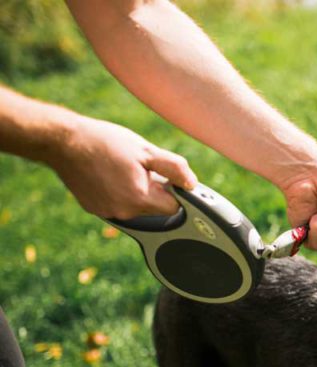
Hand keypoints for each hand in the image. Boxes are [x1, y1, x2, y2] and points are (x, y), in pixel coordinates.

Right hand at [50, 116, 196, 218]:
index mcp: (140, 198)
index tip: (169, 179)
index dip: (176, 192)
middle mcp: (124, 212)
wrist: (63, 142)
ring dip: (137, 191)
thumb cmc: (105, 142)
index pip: (174, 207)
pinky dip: (119, 193)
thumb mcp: (145, 150)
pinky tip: (109, 174)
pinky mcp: (95, 209)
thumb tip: (191, 184)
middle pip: (156, 208)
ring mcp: (108, 213)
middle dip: (155, 190)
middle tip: (142, 167)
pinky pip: (118, 204)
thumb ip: (174, 168)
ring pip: (136, 207)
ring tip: (122, 168)